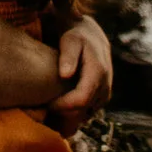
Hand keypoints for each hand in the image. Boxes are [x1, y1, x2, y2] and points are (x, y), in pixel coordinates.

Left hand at [51, 15, 113, 132]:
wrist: (91, 36)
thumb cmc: (77, 37)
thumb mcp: (70, 41)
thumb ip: (68, 56)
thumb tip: (65, 74)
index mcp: (98, 72)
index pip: (81, 99)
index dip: (64, 105)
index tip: (48, 103)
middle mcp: (105, 85)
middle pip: (83, 110)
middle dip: (64, 112)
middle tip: (46, 106)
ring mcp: (105, 93)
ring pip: (86, 113)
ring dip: (69, 114)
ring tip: (52, 105)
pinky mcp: (102, 98)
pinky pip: (88, 112)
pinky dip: (75, 112)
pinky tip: (61, 105)